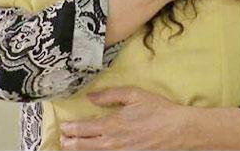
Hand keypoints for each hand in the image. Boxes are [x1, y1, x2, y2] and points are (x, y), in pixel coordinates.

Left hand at [59, 88, 188, 149]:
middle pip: (83, 145)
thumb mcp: (135, 95)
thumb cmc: (158, 110)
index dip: (70, 128)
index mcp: (112, 124)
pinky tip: (94, 149)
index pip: (82, 129)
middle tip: (62, 138)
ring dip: (79, 149)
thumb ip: (110, 95)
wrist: (177, 130)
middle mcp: (112, 141)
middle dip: (69, 142)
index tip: (64, 125)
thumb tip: (91, 96)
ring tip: (71, 146)